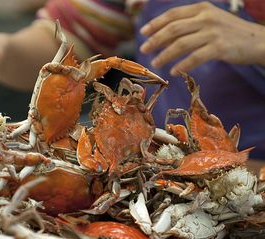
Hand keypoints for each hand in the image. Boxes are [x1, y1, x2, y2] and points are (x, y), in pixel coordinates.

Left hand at [139, 1, 264, 75]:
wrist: (258, 41)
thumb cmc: (229, 32)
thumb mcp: (210, 22)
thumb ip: (188, 26)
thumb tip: (162, 37)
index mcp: (202, 9)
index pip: (173, 14)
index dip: (155, 23)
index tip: (143, 33)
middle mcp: (206, 18)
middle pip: (173, 29)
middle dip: (155, 40)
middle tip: (144, 49)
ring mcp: (213, 32)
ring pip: (181, 44)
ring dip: (165, 54)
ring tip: (155, 63)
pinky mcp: (219, 47)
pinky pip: (195, 58)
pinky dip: (182, 65)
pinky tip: (173, 71)